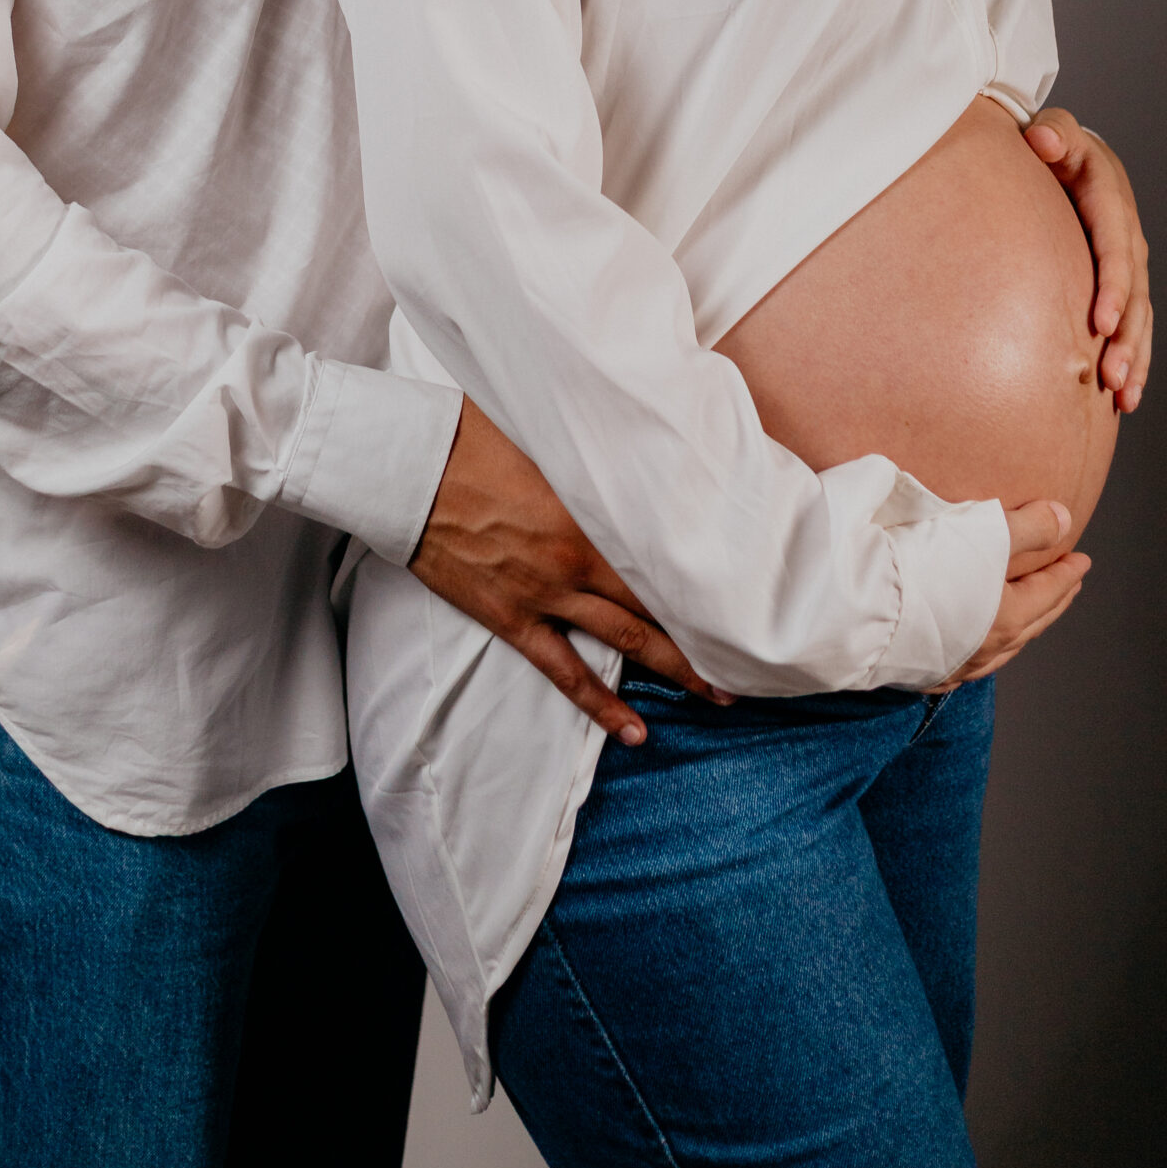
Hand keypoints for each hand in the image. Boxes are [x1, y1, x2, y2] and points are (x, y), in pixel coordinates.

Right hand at [410, 398, 728, 743]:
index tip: (747, 588)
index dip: (708, 573)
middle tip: (753, 656)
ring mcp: (546, 592)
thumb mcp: (544, 436)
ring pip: (627, 639)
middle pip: (659, 599)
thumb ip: (588, 453)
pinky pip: (566, 672)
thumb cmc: (474, 438)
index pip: (666, 548)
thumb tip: (623, 439)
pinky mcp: (512, 617)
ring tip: (719, 695)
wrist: (413, 469)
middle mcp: (580, 557)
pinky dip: (601, 704)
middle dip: (708, 629)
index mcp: (593, 509)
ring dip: (677, 669)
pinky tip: (633, 731)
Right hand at [936, 499, 1088, 687]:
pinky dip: (982, 654)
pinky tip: (974, 651)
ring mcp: (951, 666)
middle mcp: (984, 649)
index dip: (1066, 573)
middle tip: (1067, 585)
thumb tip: (1065, 519)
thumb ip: (1028, 526)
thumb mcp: (981, 533)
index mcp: (1006, 617)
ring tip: (1028, 616)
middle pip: (1031, 623)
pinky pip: (965, 667)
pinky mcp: (919, 672)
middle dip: (1052, 601)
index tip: (1082, 561)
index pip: (1047, 591)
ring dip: (1020, 630)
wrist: (855, 606)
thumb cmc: (918, 563)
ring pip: (1000, 651)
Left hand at [1024, 107, 1152, 410]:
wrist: (1068, 152)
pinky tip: (1127, 397)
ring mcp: (1129, 262)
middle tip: (1111, 377)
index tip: (1100, 325)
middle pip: (1135, 294)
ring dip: (1135, 358)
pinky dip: (1136, 360)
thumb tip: (1043, 139)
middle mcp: (1126, 236)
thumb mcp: (1052, 129)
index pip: (1114, 248)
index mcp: (1109, 200)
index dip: (1113, 287)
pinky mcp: (1123, 283)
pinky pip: (1135, 326)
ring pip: (1139, 318)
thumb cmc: (1051, 143)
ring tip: (1123, 397)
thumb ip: (1051, 132)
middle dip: (1126, 338)